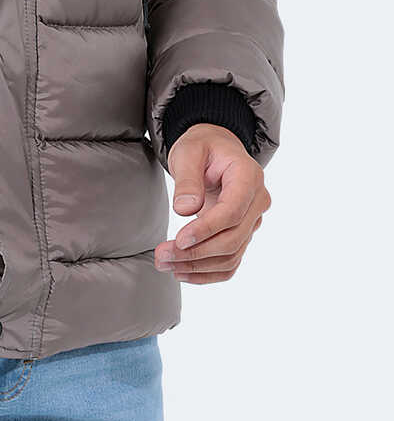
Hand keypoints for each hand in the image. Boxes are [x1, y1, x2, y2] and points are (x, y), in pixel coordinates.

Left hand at [154, 123, 271, 283]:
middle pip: (233, 238)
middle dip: (196, 252)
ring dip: (198, 266)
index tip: (179, 239)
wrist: (216, 150)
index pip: (233, 211)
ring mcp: (253, 221)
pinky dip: (207, 273)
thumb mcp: (189, 151)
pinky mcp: (242, 235)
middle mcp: (257, 202)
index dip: (207, 229)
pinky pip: (230, 262)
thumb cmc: (202, 147)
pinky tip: (182, 272)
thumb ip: (187, 178)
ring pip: (231, 255)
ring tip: (165, 264)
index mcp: (249, 177)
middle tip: (162, 255)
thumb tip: (184, 210)